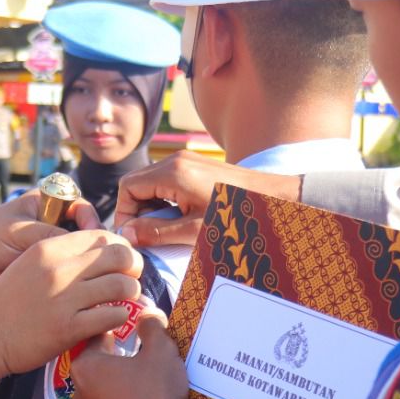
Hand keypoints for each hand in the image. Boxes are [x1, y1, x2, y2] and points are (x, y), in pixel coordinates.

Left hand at [0, 189, 100, 292]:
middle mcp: (52, 225)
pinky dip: (78, 279)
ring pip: (81, 255)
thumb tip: (86, 244)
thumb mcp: (19, 231)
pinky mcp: (49, 272)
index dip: (90, 219)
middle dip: (95, 244)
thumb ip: (50, 234)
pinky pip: (70, 274)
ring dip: (89, 263)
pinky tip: (85, 286)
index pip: (80, 206)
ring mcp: (52, 251)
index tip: (93, 235)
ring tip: (95, 274)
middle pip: (85, 231)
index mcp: (45, 204)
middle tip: (102, 258)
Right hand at [0, 230, 144, 391]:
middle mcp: (59, 269)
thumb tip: (99, 252)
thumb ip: (60, 256)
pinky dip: (120, 317)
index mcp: (48, 249)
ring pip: (122, 285)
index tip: (121, 259)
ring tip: (124, 300)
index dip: (120, 246)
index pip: (101, 235)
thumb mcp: (28, 265)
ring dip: (130, 292)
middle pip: (119, 254)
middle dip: (133, 265)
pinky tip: (113, 320)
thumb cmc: (6, 303)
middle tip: (130, 277)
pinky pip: (114, 316)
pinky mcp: (70, 328)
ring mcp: (65, 298)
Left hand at [70, 314, 186, 398]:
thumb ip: (152, 327)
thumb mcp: (160, 351)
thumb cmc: (154, 394)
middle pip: (99, 366)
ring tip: (147, 386)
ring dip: (120, 387)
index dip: (118, 328)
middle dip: (119, 359)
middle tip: (144, 357)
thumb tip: (147, 316)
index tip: (133, 326)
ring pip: (104, 393)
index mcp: (86, 366)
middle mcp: (79, 392)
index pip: (98, 336)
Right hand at [112, 152, 299, 248]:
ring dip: (153, 208)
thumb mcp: (193, 231)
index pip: (127, 188)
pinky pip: (168, 182)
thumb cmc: (237, 219)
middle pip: (137, 184)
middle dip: (138, 212)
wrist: (274, 200)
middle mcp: (176, 161)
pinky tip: (183, 219)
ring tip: (169, 230)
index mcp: (172, 173)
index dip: (125, 214)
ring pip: (152, 183)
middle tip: (151, 236)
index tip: (135, 237)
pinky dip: (167, 201)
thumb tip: (125, 235)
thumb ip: (156, 232)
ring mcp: (187, 161)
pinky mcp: (197, 167)